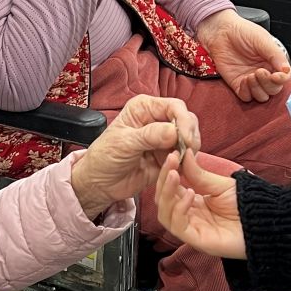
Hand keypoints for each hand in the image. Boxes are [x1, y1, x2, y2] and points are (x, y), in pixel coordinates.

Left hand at [70, 94, 200, 218]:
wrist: (100, 183)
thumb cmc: (105, 157)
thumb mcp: (124, 143)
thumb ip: (149, 136)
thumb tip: (174, 132)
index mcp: (144, 108)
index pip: (175, 107)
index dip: (184, 121)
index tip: (185, 139)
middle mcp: (157, 119)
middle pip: (187, 121)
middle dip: (190, 137)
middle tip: (186, 154)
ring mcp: (164, 139)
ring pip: (190, 140)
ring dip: (189, 152)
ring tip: (178, 163)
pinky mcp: (168, 157)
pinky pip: (185, 158)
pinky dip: (185, 164)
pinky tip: (176, 170)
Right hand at [155, 151, 245, 258]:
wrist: (265, 221)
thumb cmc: (247, 204)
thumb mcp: (219, 184)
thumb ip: (197, 173)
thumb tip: (183, 153)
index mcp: (193, 203)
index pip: (170, 190)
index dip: (167, 173)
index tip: (171, 155)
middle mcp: (189, 217)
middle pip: (163, 202)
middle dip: (164, 182)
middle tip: (170, 163)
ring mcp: (191, 229)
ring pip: (165, 215)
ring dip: (167, 194)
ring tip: (175, 176)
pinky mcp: (196, 240)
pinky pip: (178, 226)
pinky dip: (179, 209)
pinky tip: (190, 194)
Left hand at [196, 9, 290, 102]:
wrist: (221, 32)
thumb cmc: (241, 32)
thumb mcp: (262, 40)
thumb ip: (275, 55)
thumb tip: (286, 70)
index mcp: (273, 62)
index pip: (283, 78)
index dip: (281, 80)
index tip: (277, 76)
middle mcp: (264, 73)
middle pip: (273, 90)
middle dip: (268, 84)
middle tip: (260, 72)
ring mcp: (251, 80)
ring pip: (261, 96)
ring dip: (258, 89)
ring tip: (251, 75)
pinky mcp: (238, 84)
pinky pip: (246, 97)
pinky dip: (246, 92)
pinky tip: (244, 79)